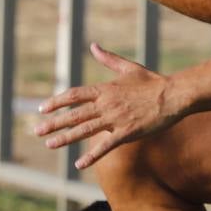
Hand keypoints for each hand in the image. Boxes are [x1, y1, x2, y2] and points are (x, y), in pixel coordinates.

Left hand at [35, 43, 182, 168]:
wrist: (173, 95)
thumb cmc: (152, 81)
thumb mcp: (128, 67)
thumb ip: (108, 58)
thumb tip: (93, 46)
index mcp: (105, 88)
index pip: (74, 95)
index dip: (56, 102)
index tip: (42, 109)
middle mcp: (106, 104)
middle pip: (74, 114)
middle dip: (54, 123)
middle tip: (36, 130)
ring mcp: (116, 119)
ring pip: (85, 130)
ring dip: (65, 138)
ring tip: (49, 144)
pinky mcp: (127, 132)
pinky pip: (105, 146)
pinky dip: (91, 156)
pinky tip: (79, 164)